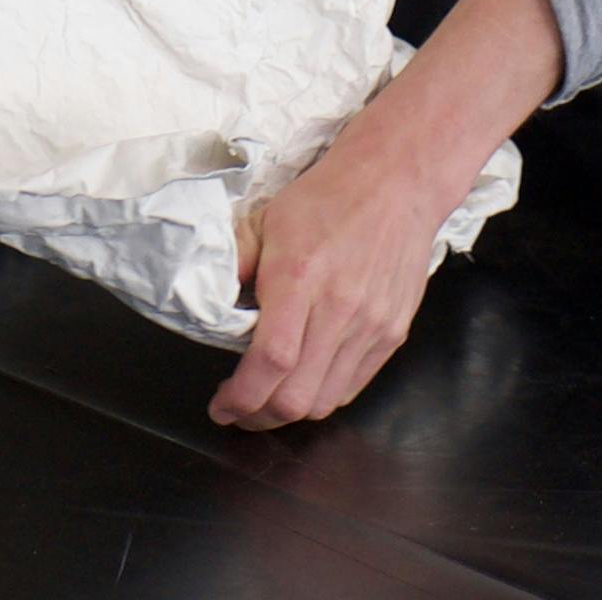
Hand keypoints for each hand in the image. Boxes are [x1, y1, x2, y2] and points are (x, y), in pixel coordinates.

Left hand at [211, 108, 459, 430]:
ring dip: (291, 412)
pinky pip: (353, 386)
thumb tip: (207, 303)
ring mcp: (371, 326)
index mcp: (300, 279)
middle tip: (239, 408)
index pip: (271, 361)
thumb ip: (233, 264)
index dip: (241, 397)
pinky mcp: (392, 334)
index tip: (221, 405)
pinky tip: (305, 381)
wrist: (394, 184)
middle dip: (258, 416)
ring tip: (269, 399)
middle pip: (297, 398)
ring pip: (326, 401)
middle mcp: (340, 309)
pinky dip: (324, 395)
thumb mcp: (265, 220)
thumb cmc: (327, 199)